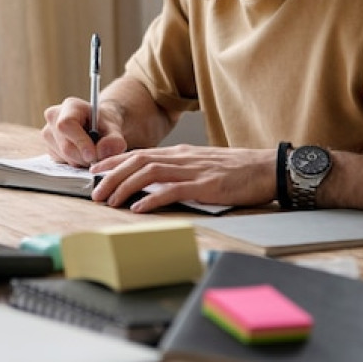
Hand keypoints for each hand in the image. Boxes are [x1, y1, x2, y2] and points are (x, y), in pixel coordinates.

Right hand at [42, 97, 126, 165]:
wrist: (98, 127)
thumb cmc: (105, 124)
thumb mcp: (114, 129)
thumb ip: (114, 140)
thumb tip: (102, 152)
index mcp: (70, 106)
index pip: (66, 125)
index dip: (79, 142)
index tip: (93, 155)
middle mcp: (53, 117)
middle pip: (65, 146)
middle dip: (84, 157)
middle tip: (98, 158)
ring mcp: (48, 132)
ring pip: (63, 156)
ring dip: (80, 161)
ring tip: (91, 152)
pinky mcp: (48, 146)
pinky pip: (60, 161)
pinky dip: (74, 162)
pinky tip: (81, 153)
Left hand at [90, 145, 275, 211]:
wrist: (268, 168)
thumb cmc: (238, 170)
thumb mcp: (202, 165)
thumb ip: (179, 171)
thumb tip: (155, 183)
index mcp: (181, 154)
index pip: (140, 154)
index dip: (114, 162)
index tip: (95, 171)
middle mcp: (182, 158)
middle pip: (138, 161)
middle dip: (111, 176)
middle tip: (94, 191)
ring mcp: (194, 170)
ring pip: (149, 173)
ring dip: (125, 186)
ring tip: (110, 200)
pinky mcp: (206, 185)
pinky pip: (173, 190)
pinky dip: (152, 198)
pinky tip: (138, 208)